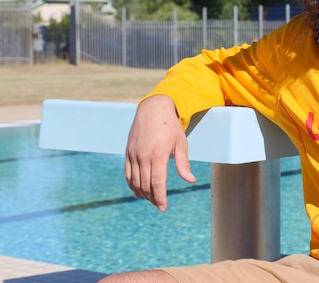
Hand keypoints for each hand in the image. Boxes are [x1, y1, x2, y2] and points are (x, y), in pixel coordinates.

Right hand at [124, 94, 195, 210]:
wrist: (153, 110)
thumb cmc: (170, 127)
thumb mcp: (181, 143)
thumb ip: (183, 163)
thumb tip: (191, 180)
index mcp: (158, 155)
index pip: (157, 182)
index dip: (160, 197)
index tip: (164, 207)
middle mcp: (143, 156)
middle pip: (146, 184)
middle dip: (153, 197)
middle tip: (160, 205)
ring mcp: (133, 154)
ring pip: (135, 181)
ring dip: (142, 193)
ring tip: (151, 200)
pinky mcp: (128, 152)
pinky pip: (127, 173)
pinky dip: (132, 184)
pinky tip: (137, 192)